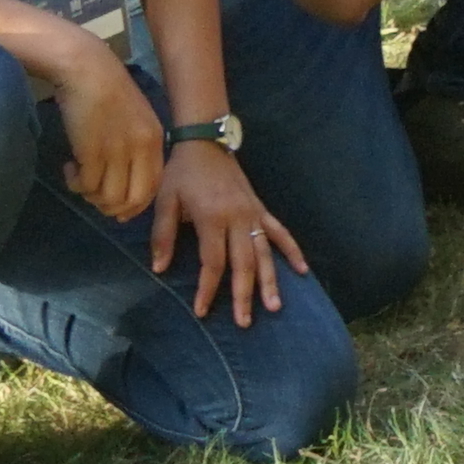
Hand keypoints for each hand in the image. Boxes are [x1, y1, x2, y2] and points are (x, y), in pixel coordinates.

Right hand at [47, 39, 166, 220]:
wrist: (86, 68)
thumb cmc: (107, 91)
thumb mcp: (134, 120)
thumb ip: (135, 149)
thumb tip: (125, 187)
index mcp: (154, 140)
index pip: (153, 188)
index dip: (134, 205)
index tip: (118, 208)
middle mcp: (140, 148)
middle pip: (132, 200)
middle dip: (111, 207)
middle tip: (93, 195)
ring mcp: (117, 150)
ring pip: (108, 197)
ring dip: (89, 195)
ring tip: (79, 177)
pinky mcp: (91, 151)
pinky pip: (86, 186)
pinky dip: (74, 183)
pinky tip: (69, 167)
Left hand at [147, 143, 307, 323]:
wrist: (206, 142)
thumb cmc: (182, 173)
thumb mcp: (165, 201)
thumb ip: (163, 236)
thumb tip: (160, 269)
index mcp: (212, 218)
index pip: (213, 262)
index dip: (207, 289)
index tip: (202, 312)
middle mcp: (238, 218)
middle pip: (244, 263)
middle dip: (244, 294)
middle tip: (245, 322)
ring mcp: (253, 214)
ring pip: (265, 253)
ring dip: (271, 281)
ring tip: (275, 306)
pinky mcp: (261, 209)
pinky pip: (281, 232)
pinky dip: (292, 251)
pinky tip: (303, 271)